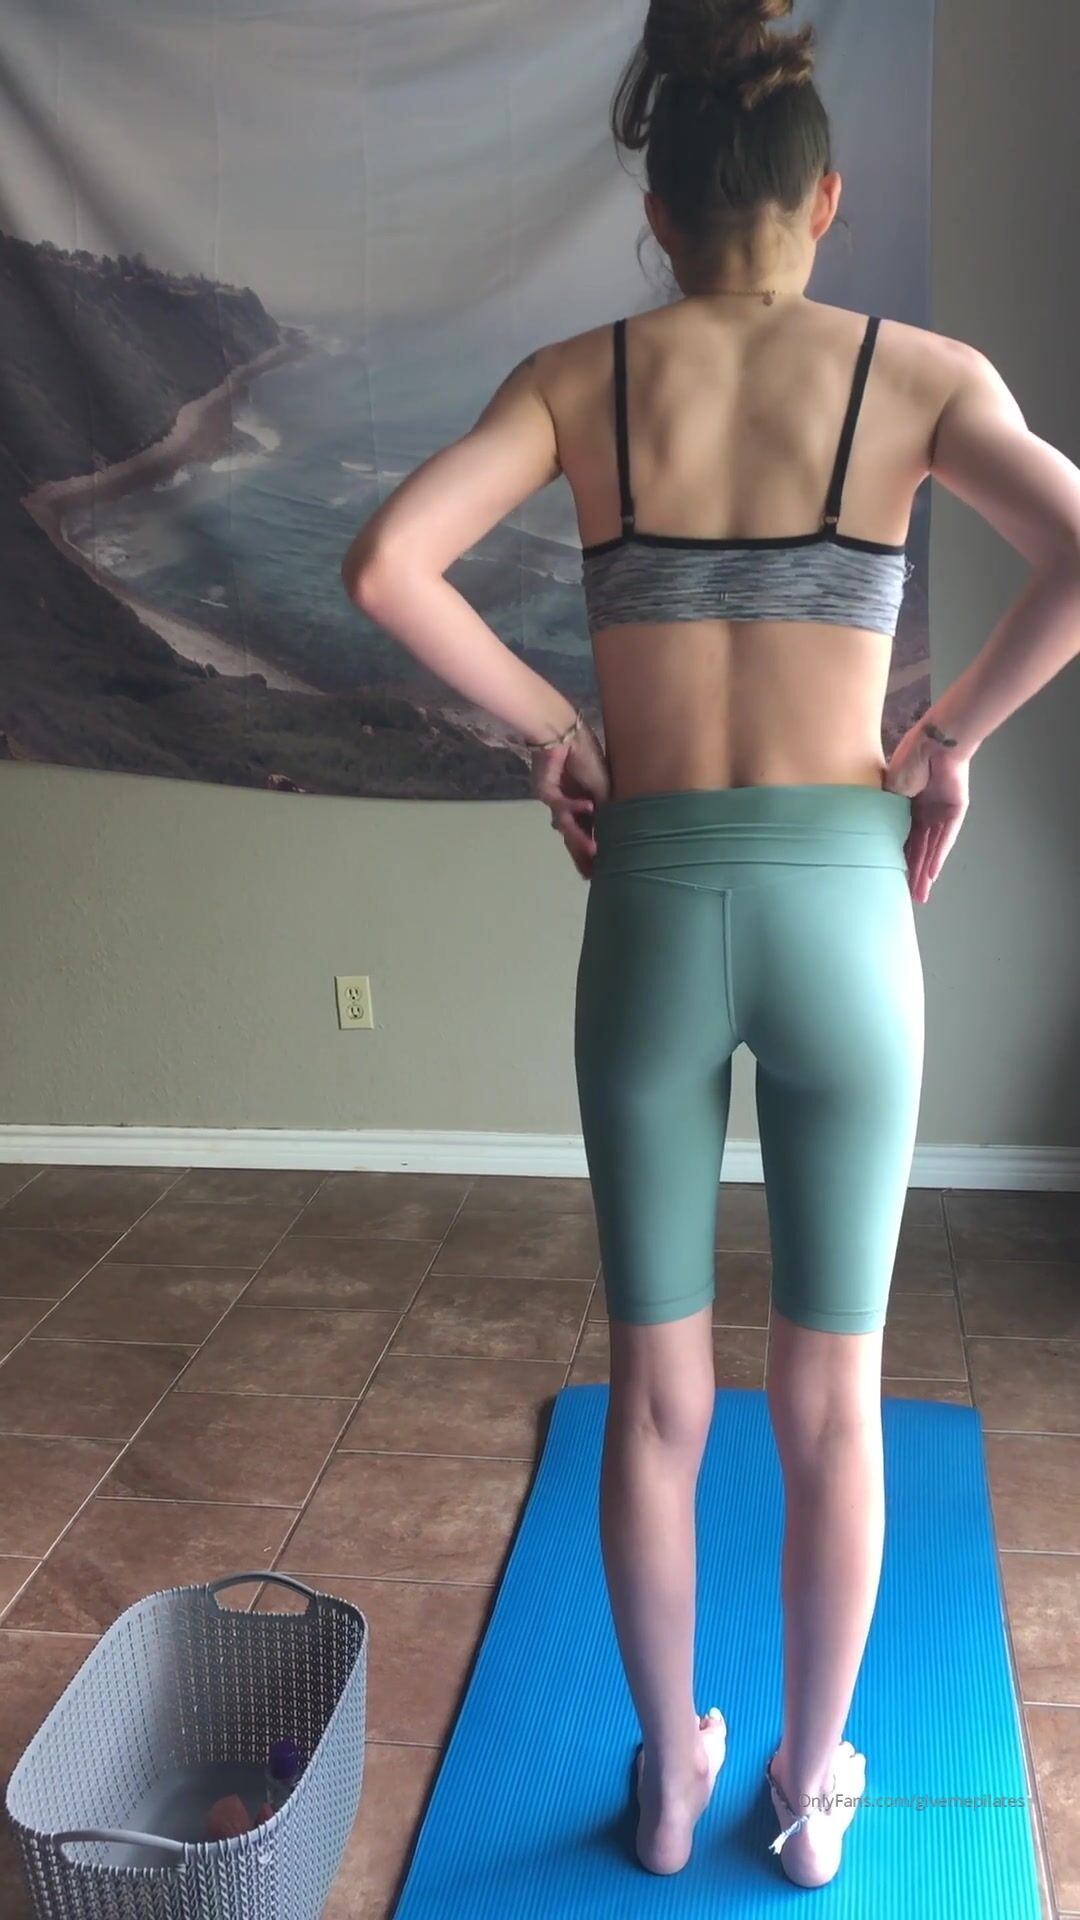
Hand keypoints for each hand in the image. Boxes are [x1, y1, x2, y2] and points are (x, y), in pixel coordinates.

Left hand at [531, 720, 611, 879]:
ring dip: (580, 838)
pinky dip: (576, 806)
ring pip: (568, 826)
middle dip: (583, 855)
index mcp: (585, 804)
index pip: (590, 832)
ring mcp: (558, 801)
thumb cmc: (586, 756)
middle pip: (576, 836)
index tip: (601, 870)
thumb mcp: (604, 786)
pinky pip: (563, 804)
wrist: (564, 733)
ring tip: (593, 851)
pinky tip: (588, 807)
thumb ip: (605, 811)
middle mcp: (571, 806)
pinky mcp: (546, 793)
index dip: (594, 850)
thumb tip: (609, 836)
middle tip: (591, 875)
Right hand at [883, 721, 970, 903]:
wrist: (935, 742)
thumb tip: (874, 834)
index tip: (890, 876)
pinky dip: (938, 856)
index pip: (901, 838)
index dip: (897, 857)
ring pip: (932, 848)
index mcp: (905, 804)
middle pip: (918, 848)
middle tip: (908, 896)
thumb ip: (886, 813)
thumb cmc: (909, 760)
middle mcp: (923, 811)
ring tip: (920, 894)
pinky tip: (931, 874)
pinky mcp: (955, 813)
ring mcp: (940, 813)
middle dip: (913, 872)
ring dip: (926, 871)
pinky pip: (945, 839)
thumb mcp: (888, 791)